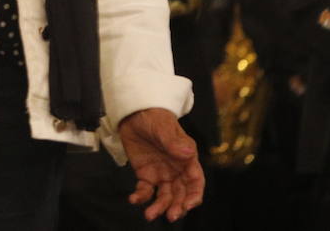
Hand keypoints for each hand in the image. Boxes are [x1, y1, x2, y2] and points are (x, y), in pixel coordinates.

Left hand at [117, 107, 204, 222]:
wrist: (134, 112)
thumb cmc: (154, 116)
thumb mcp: (164, 127)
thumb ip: (174, 142)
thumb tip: (188, 153)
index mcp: (186, 158)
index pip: (195, 181)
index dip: (194, 196)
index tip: (188, 206)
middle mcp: (176, 169)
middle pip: (181, 194)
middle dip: (177, 207)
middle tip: (170, 216)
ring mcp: (161, 173)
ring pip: (164, 196)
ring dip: (159, 207)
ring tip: (149, 215)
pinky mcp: (145, 174)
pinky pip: (145, 190)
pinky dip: (140, 197)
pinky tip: (133, 199)